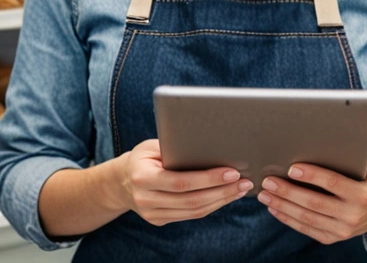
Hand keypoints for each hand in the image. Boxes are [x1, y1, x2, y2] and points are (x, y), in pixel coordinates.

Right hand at [112, 139, 251, 225]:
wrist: (121, 181)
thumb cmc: (144, 157)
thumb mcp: (153, 146)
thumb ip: (176, 148)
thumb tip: (213, 146)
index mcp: (142, 177)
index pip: (181, 182)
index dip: (209, 179)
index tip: (232, 172)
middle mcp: (145, 199)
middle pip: (191, 199)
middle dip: (222, 191)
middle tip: (245, 181)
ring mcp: (152, 214)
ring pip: (194, 211)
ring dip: (221, 200)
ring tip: (240, 189)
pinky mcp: (159, 220)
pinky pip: (191, 215)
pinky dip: (211, 205)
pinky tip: (226, 196)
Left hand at [256, 138, 366, 244]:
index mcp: (363, 197)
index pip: (334, 184)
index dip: (313, 176)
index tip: (292, 168)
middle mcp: (352, 217)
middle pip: (314, 203)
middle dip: (288, 192)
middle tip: (269, 181)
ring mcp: (341, 230)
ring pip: (306, 217)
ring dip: (282, 206)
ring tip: (265, 194)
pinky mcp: (331, 238)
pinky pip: (306, 228)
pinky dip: (287, 219)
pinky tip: (274, 208)